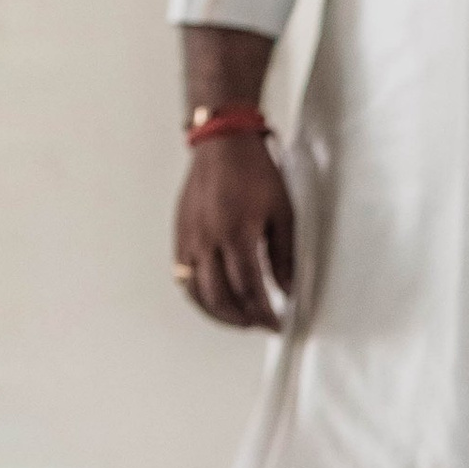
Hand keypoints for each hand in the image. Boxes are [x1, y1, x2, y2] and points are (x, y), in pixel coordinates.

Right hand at [175, 133, 295, 328]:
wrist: (222, 143)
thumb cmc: (254, 171)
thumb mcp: (283, 212)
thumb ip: (284, 254)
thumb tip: (288, 287)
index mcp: (236, 233)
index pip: (249, 288)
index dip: (263, 313)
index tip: (276, 324)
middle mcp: (208, 239)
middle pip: (220, 296)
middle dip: (241, 318)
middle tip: (259, 324)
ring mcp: (190, 238)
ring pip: (196, 291)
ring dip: (217, 313)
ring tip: (238, 319)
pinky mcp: (180, 234)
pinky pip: (183, 275)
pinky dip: (197, 295)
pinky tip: (212, 300)